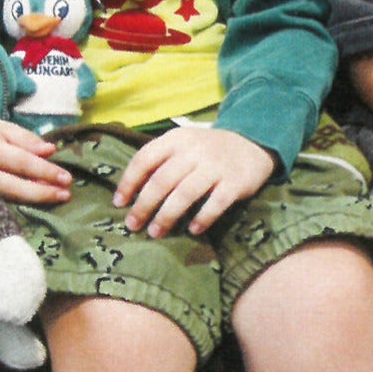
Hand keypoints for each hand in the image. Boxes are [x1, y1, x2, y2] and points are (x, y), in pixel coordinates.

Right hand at [0, 104, 70, 203]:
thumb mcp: (6, 128)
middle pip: (16, 188)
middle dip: (43, 193)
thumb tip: (50, 150)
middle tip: (66, 194)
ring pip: (11, 198)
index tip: (66, 178)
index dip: (45, 172)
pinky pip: (5, 201)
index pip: (22, 163)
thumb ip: (28, 140)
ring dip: (37, 200)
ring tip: (60, 197)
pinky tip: (43, 199)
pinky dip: (25, 202)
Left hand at [113, 126, 275, 237]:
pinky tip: (193, 230)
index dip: (129, 182)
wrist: (253, 143)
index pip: (145, 158)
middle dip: (144, 205)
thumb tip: (129, 191)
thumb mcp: (183, 143)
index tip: (119, 203)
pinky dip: (202, 218)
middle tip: (133, 225)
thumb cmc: (208, 149)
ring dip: (167, 216)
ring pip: (185, 194)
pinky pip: (215, 204)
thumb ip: (160, 159)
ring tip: (155, 232)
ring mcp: (216, 166)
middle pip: (162, 180)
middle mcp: (195, 150)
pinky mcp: (235, 182)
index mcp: (177, 139)